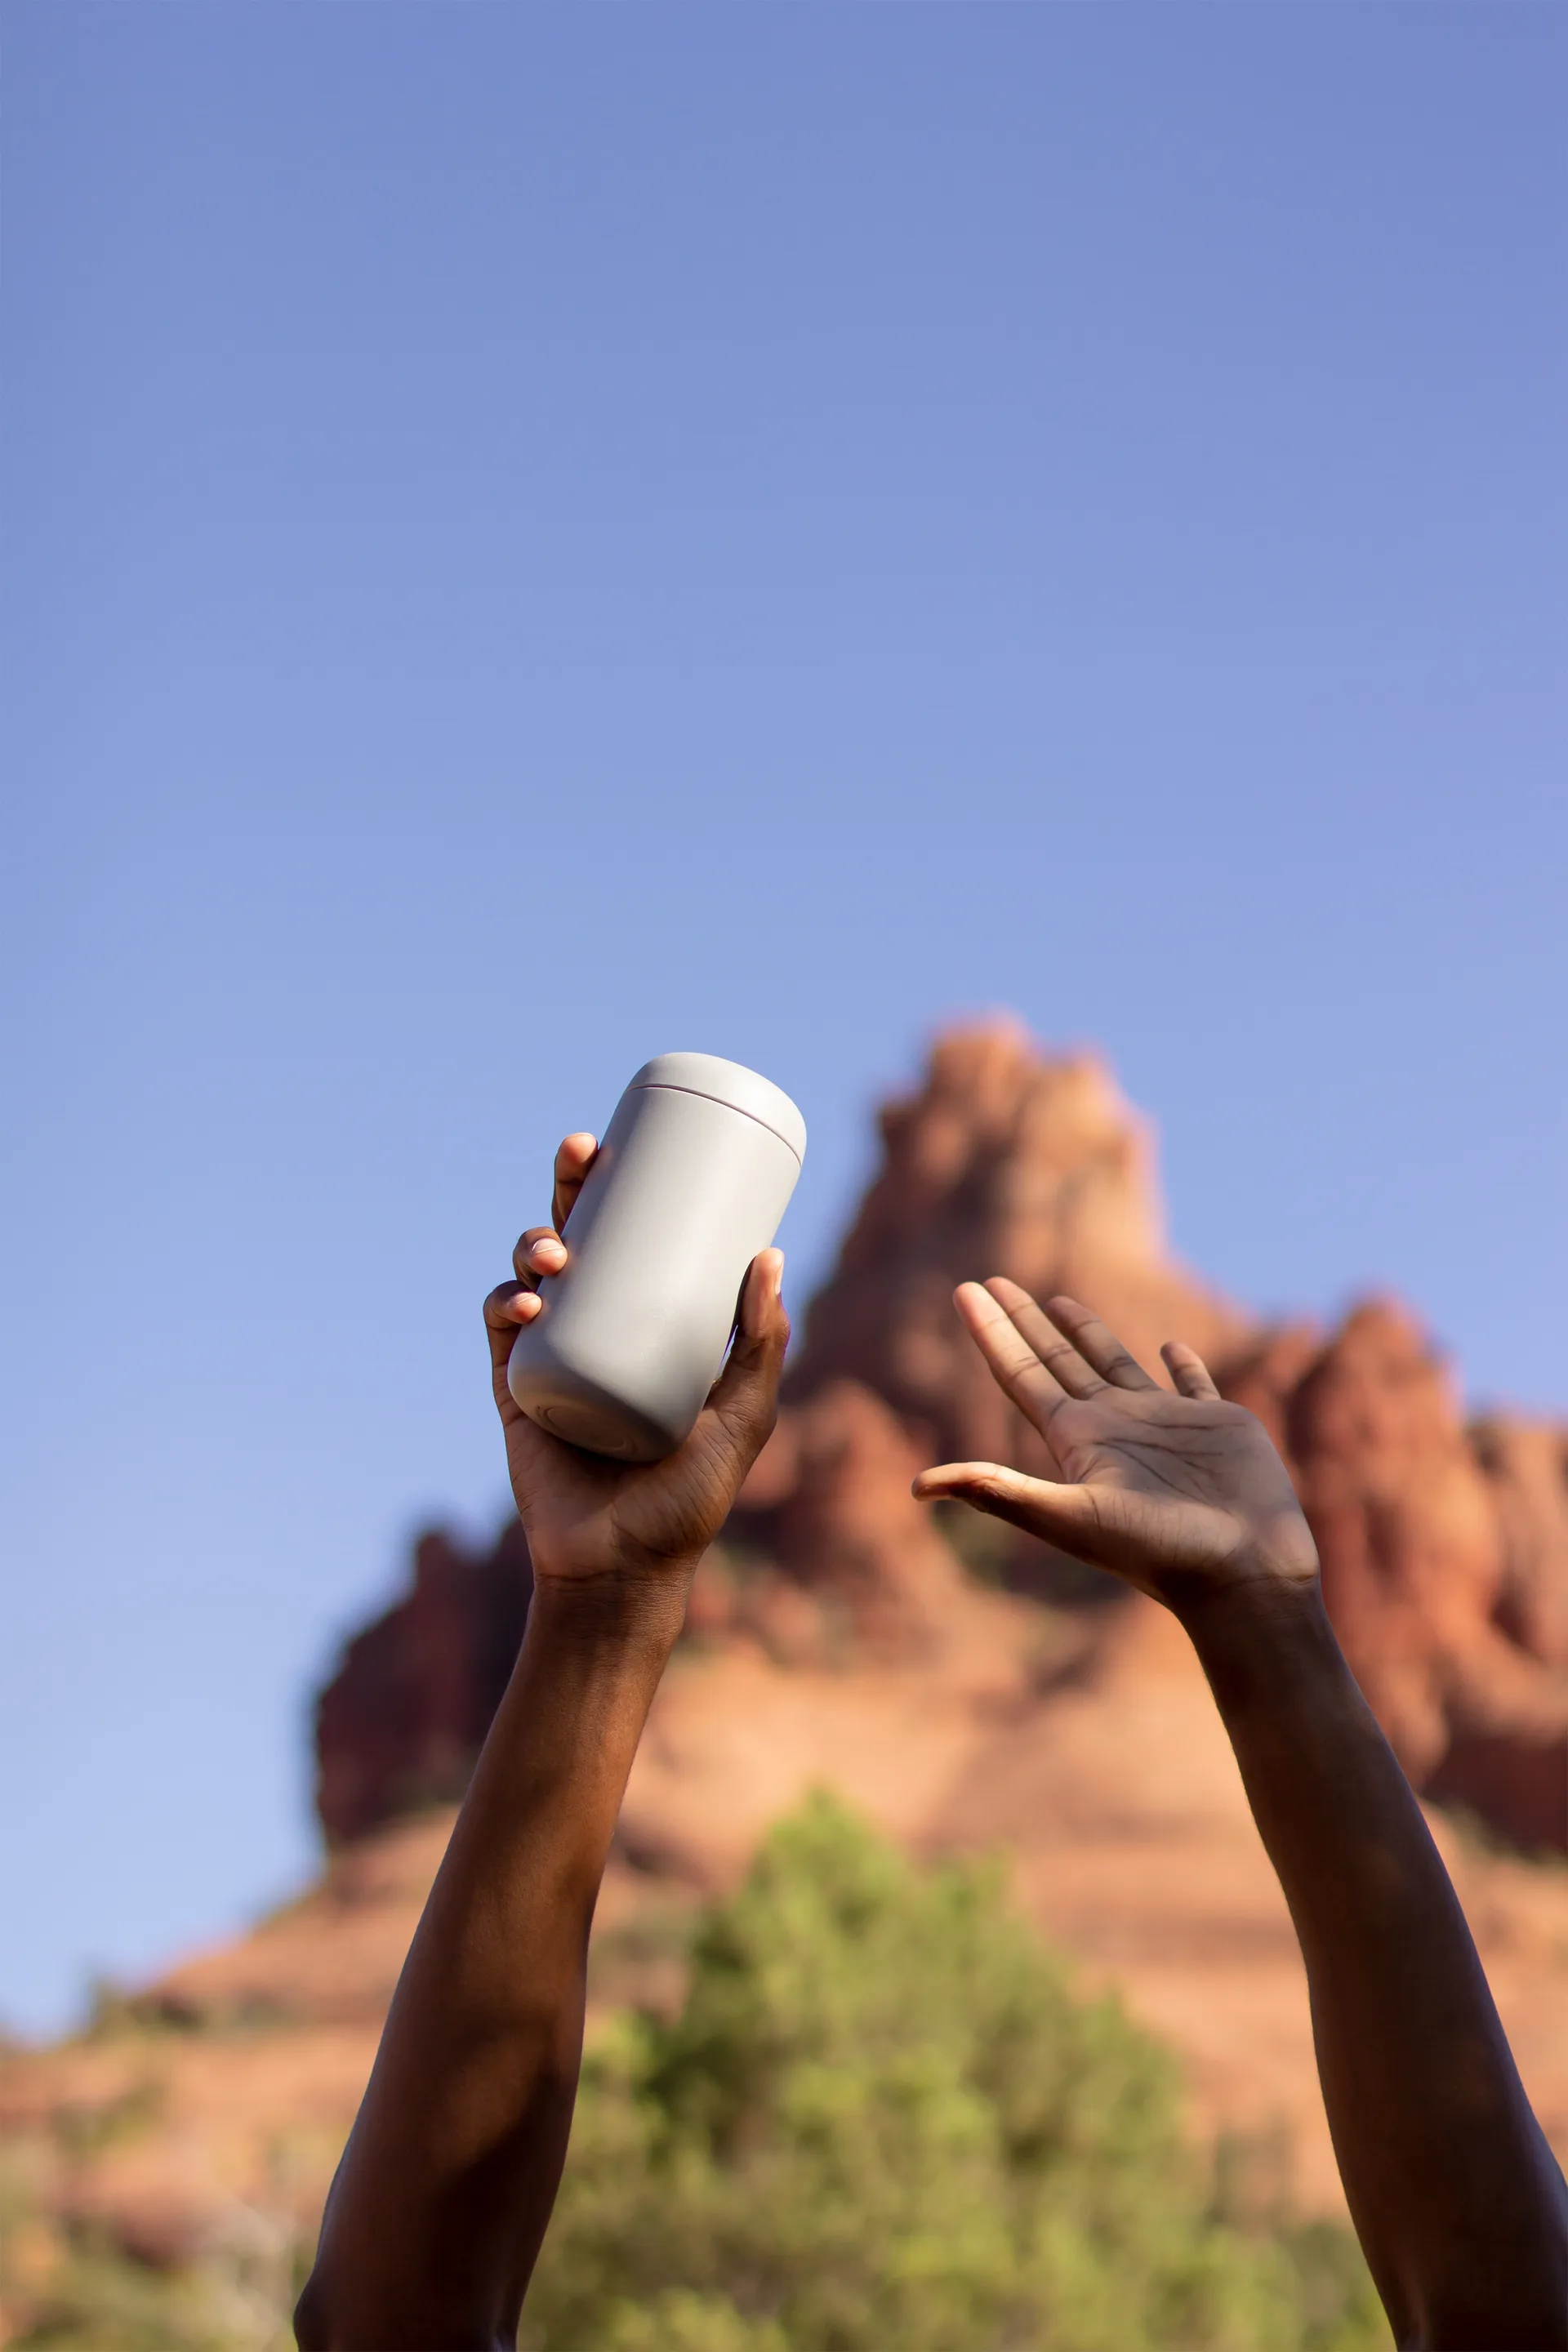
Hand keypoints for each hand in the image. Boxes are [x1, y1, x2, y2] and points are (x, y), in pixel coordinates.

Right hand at [483, 1135, 789, 1587]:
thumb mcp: (743, 1416)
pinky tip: (524, 1300)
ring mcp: (551, 1357)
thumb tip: (770, 1254)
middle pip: (577, 1235)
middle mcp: (595, 1329)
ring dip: (533, 1241)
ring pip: (529, 1272)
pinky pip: (499, 1331)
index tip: (629, 1142)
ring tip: (557, 1252)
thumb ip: (764, 1345)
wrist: (627, 1570)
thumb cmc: (691, 1498)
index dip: (623, 1186)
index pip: (633, 1236)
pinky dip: (502, 1303)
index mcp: (646, 1323)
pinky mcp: (514, 1392)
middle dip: (569, 1185)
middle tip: (582, 1154)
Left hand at [912, 1281, 1317, 1611]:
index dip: (991, 1333)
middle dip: (1024, 1322)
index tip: (963, 1289)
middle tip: (994, 1281)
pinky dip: (1181, 1363)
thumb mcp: (1070, 1519)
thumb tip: (915, 1488)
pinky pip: (1193, 1383)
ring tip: (1058, 1303)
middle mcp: (1113, 1428)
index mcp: (1077, 1441)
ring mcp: (1163, 1427)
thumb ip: (1000, 1493)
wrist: (1241, 1578)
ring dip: (1086, 1334)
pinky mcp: (1217, 1425)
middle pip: (1057, 1362)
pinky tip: (1170, 1347)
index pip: (1020, 1375)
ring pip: (1115, 1365)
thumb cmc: (1158, 1552)